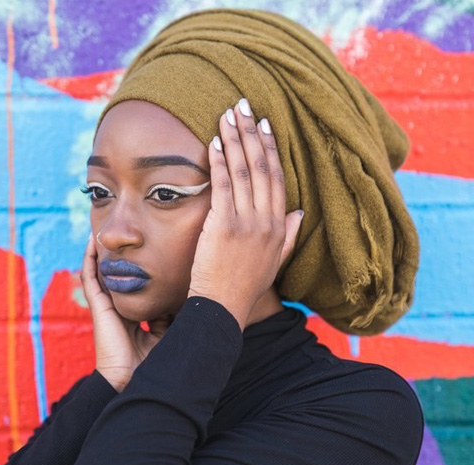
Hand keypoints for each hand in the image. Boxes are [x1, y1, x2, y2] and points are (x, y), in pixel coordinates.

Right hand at [80, 235, 173, 391]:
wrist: (137, 382)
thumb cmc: (158, 362)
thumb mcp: (172, 333)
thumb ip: (177, 316)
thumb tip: (196, 296)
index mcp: (140, 319)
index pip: (145, 291)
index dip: (152, 274)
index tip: (164, 254)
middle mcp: (123, 311)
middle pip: (124, 279)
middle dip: (128, 259)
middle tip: (137, 234)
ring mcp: (109, 308)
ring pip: (105, 274)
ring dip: (107, 253)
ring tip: (109, 230)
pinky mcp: (98, 307)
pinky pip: (90, 278)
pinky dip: (89, 258)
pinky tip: (93, 240)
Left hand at [187, 98, 303, 329]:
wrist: (223, 308)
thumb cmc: (245, 286)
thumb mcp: (275, 261)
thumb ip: (289, 236)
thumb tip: (300, 213)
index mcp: (279, 226)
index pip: (277, 179)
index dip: (271, 148)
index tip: (264, 125)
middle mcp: (267, 220)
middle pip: (263, 167)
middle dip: (252, 133)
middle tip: (243, 106)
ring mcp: (246, 221)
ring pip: (244, 171)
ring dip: (234, 139)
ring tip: (227, 114)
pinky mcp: (224, 225)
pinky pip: (223, 185)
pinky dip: (219, 161)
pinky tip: (214, 142)